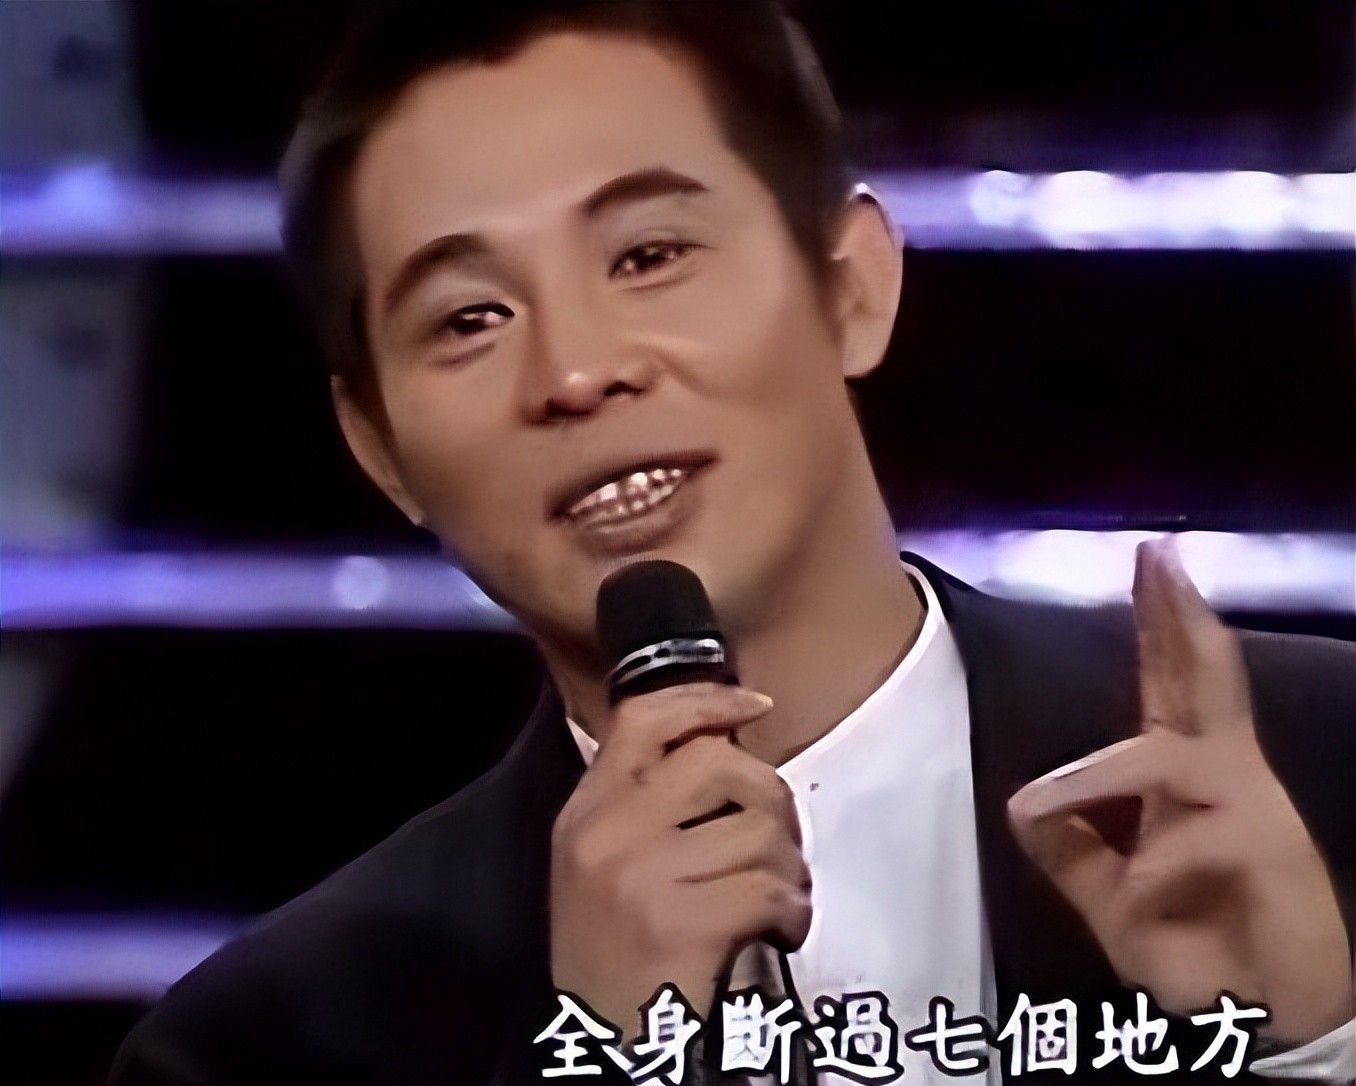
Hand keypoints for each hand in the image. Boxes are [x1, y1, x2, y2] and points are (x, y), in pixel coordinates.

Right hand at [549, 683, 810, 1039]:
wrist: (597, 1042)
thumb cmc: (616, 953)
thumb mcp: (604, 863)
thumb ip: (647, 805)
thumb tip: (727, 745)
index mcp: (585, 812)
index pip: (643, 720)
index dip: (706, 700)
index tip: (753, 706)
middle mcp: (605, 832)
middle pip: (718, 762)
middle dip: (771, 797)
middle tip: (777, 842)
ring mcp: (639, 875)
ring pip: (759, 829)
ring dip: (788, 868)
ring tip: (776, 898)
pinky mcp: (677, 922)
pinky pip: (769, 887)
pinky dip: (792, 910)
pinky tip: (780, 930)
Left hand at [1007, 537, 1352, 1042]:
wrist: (1264, 1020)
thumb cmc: (1195, 949)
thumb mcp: (1111, 899)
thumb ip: (1072, 852)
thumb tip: (1021, 807)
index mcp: (1187, 778)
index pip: (1170, 686)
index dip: (1158, 626)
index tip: (1148, 563)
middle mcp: (1225, 777)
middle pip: (1206, 678)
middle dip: (1179, 615)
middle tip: (1158, 555)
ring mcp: (1253, 809)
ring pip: (1174, 755)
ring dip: (1098, 776)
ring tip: (1039, 804)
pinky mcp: (1270, 853)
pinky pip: (1191, 839)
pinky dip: (1150, 866)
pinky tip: (1138, 894)